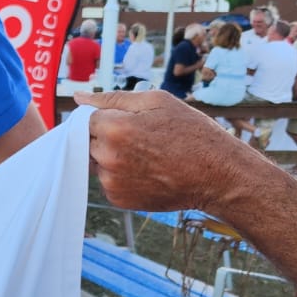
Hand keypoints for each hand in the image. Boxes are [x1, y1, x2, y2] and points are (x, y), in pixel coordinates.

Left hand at [74, 90, 254, 213]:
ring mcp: (111, 181)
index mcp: (113, 128)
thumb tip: (79, 97)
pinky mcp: (118, 199)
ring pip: (97, 162)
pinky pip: (109, 182)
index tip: (128, 122)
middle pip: (89, 141)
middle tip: (142, 140)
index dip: (108, 118)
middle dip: (107, 137)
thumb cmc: (192, 132)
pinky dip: (121, 176)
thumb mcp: (157, 102)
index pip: (87, 119)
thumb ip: (112, 98)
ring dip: (113, 157)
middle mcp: (107, 156)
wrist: (218, 176)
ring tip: (148, 156)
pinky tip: (148, 172)